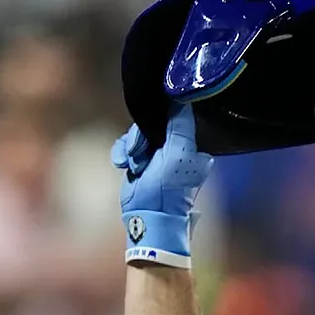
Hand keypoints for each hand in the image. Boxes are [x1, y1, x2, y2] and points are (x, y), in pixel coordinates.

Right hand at [111, 104, 212, 268]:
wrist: (147, 217)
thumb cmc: (168, 188)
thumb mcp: (179, 152)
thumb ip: (181, 124)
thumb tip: (182, 97)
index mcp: (191, 144)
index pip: (174, 116)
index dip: (161, 118)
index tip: (154, 131)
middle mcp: (175, 146)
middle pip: (152, 123)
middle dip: (141, 138)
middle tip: (141, 154)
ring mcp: (155, 154)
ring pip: (136, 134)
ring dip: (131, 148)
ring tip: (134, 164)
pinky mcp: (138, 161)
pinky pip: (126, 146)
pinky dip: (123, 154)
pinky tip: (123, 165)